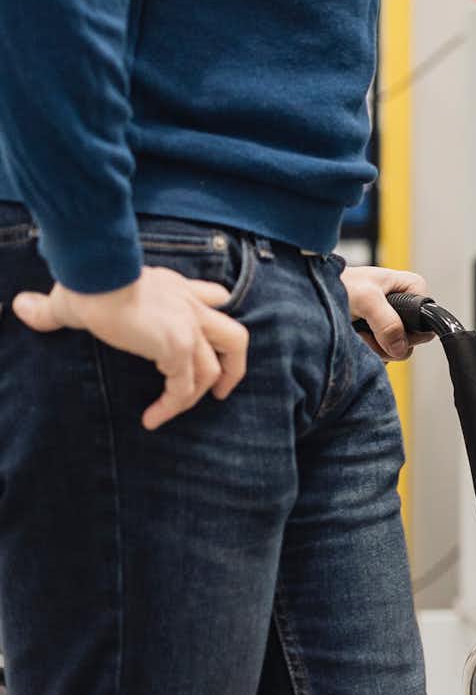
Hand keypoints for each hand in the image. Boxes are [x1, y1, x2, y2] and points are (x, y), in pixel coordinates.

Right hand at [11, 270, 248, 429]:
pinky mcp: (178, 348)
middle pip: (235, 338)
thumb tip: (22, 306)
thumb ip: (54, 307)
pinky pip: (184, 388)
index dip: (216, 317)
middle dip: (233, 367)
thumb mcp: (78, 293)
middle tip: (220, 390)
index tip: (207, 337)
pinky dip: (173, 406)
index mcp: (177, 288)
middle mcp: (191, 307)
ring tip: (173, 412)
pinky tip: (153, 418)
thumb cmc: (87, 279)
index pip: (214, 298)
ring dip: (195, 396)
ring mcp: (189, 328)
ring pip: (214, 370)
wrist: (96, 275)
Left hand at [342, 265, 431, 360]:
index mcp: (411, 288)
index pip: (428, 317)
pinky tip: (354, 339)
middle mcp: (404, 306)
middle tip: (367, 331)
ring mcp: (391, 324)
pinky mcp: (378, 338)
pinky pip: (384, 356)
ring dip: (375, 348)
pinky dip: (368, 353)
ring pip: (398, 350)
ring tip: (356, 332)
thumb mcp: (366, 298)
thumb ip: (387, 322)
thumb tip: (401, 348)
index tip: (388, 327)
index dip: (410, 328)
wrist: (309, 295)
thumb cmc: (337, 284)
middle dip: (389, 342)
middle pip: (414, 339)